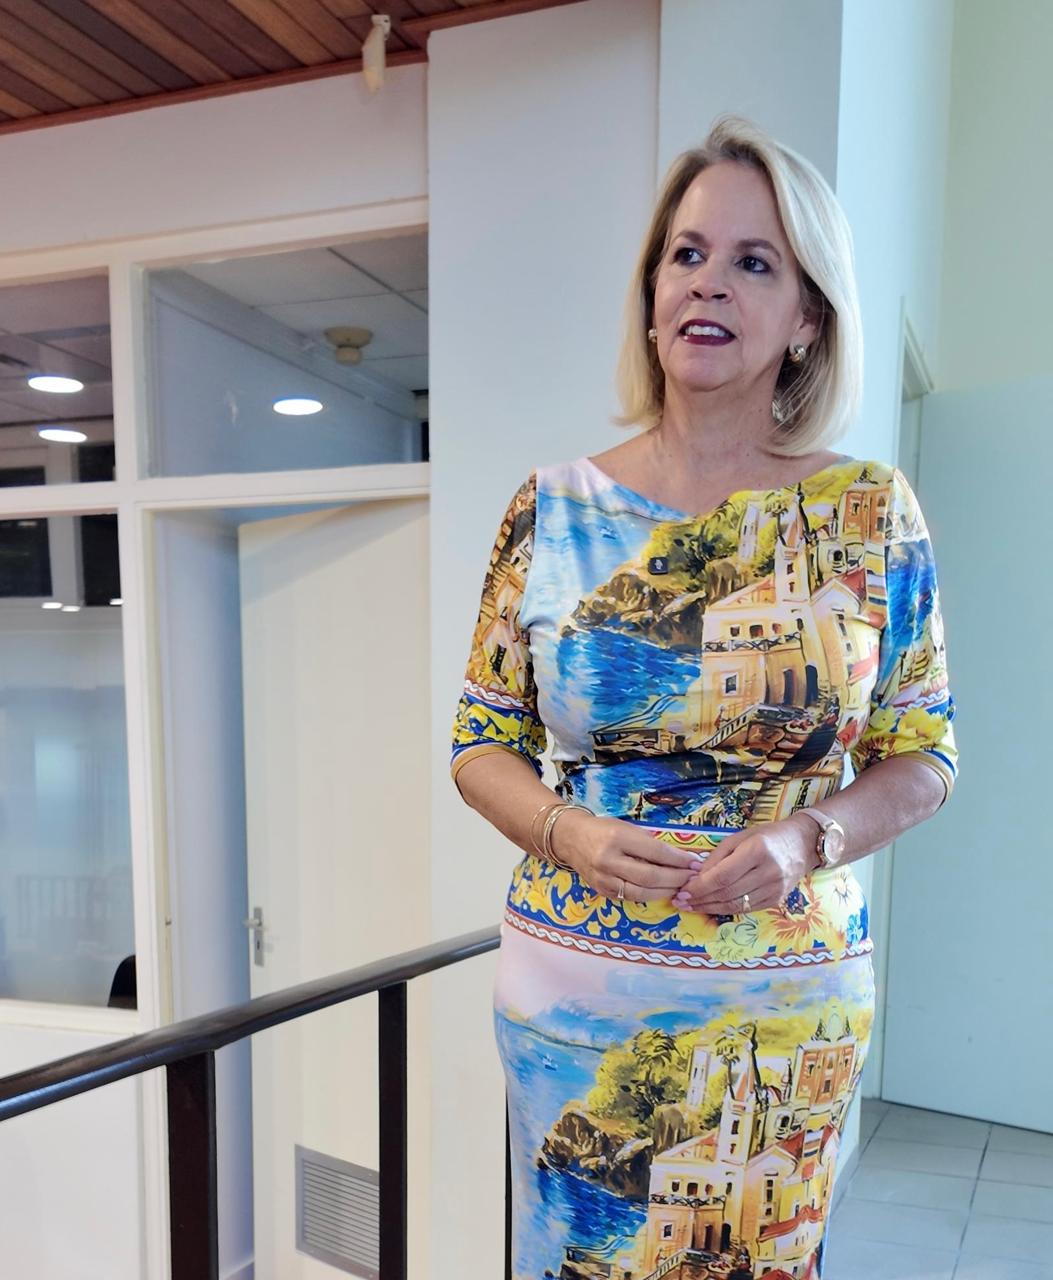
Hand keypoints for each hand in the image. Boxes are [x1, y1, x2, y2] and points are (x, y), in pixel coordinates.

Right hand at [548, 810, 700, 902]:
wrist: (569, 838)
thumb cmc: (602, 829)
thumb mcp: (626, 827)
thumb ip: (649, 842)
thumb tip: (680, 857)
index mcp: (617, 838)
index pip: (655, 852)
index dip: (678, 859)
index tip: (695, 862)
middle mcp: (608, 859)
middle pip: (650, 876)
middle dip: (676, 878)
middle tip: (692, 877)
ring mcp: (603, 878)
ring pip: (641, 893)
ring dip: (665, 891)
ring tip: (680, 887)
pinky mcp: (601, 891)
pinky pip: (630, 897)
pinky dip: (650, 896)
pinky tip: (662, 891)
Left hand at [670, 815, 817, 914]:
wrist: (802, 844)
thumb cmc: (767, 836)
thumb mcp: (739, 837)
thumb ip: (717, 857)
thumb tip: (696, 877)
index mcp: (757, 851)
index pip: (722, 876)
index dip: (700, 887)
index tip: (682, 891)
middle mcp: (768, 872)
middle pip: (727, 892)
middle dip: (700, 899)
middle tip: (680, 902)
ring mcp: (774, 889)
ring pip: (736, 905)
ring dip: (709, 908)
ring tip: (690, 907)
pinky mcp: (776, 900)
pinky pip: (746, 909)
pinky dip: (726, 910)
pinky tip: (711, 907)